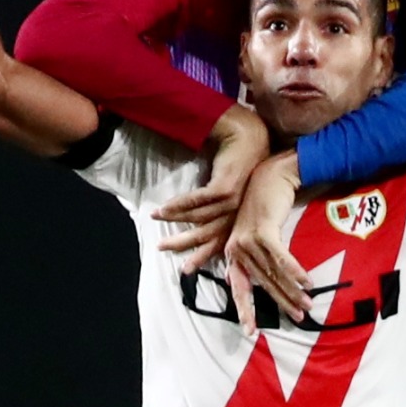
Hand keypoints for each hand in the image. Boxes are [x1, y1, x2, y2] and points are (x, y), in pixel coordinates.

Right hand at [153, 105, 267, 273]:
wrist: (249, 137)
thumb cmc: (241, 163)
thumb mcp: (234, 191)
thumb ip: (221, 210)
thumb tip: (202, 223)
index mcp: (240, 217)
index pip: (219, 243)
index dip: (200, 255)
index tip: (184, 269)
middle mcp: (237, 213)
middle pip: (206, 234)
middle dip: (183, 243)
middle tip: (161, 247)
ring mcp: (232, 201)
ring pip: (198, 218)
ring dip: (174, 218)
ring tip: (155, 217)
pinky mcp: (224, 187)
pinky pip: (197, 200)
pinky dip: (179, 205)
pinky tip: (165, 207)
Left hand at [223, 150, 311, 334]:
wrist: (271, 176)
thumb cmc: (265, 206)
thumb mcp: (256, 234)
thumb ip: (255, 258)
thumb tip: (261, 282)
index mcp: (233, 252)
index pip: (237, 286)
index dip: (245, 308)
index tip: (251, 331)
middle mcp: (236, 247)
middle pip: (262, 282)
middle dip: (281, 302)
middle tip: (298, 316)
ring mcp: (248, 238)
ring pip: (274, 272)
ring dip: (293, 290)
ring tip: (307, 304)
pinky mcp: (263, 229)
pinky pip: (281, 257)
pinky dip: (295, 271)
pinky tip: (307, 282)